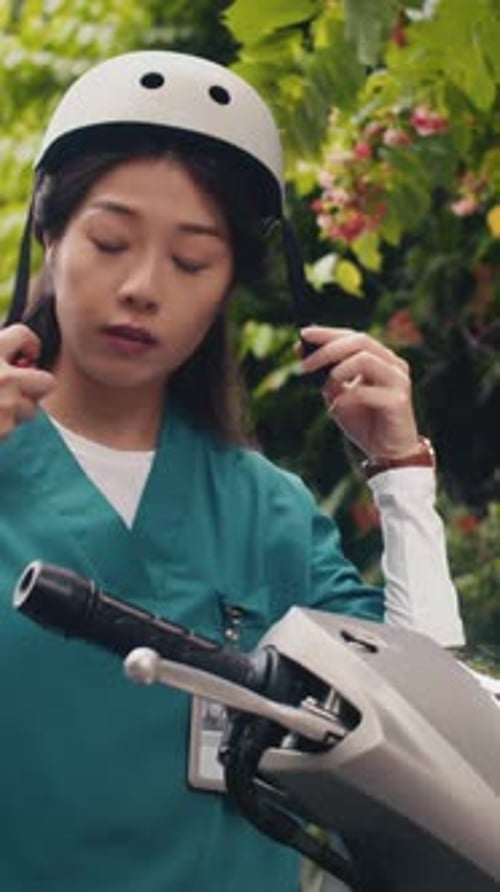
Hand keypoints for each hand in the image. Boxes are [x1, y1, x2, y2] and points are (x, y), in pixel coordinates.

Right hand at [0, 325, 54, 439]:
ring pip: (30, 409)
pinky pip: (12, 429)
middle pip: (47, 382)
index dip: (28, 344)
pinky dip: (0, 428)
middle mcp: (3, 375)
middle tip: (14, 388)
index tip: (26, 354)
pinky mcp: (4, 429)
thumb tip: (23, 357)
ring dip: (14, 411)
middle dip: (34, 387)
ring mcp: (6, 404)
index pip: (24, 334)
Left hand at [300, 325, 419, 458]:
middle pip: (360, 341)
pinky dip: (346, 398)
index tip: (303, 334)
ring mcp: (399, 381)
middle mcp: (393, 364)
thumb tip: (300, 348)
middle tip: (304, 365)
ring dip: (337, 372)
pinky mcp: (398, 401)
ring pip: (365, 359)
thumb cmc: (364, 421)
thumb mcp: (338, 394)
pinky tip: (337, 408)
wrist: (386, 453)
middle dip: (328, 350)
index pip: (354, 337)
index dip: (329, 334)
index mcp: (381, 359)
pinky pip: (367, 391)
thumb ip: (325, 372)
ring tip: (325, 390)